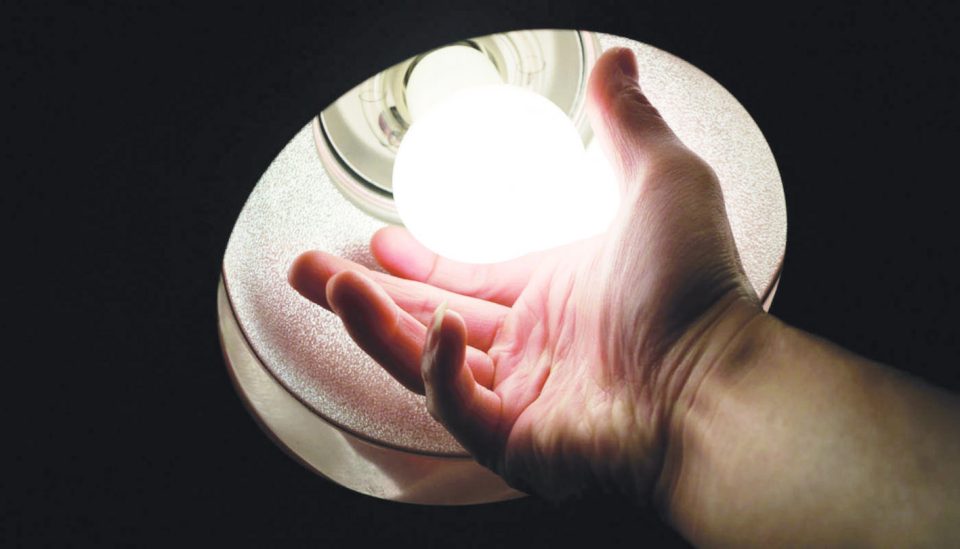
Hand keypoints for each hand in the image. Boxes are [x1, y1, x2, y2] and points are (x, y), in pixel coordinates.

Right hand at [289, 47, 758, 501]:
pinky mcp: (518, 441)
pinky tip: (445, 330)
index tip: (383, 242)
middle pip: (425, 321)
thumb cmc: (699, 293)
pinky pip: (459, 406)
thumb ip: (626, 124)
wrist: (720, 381)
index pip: (467, 279)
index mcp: (554, 296)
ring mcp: (522, 396)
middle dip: (364, 296)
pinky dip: (443, 369)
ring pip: (423, 363)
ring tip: (330, 285)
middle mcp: (533, 348)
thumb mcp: (661, 182)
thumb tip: (616, 64)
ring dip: (374, 324)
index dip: (421, 262)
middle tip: (312, 271)